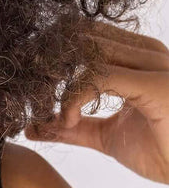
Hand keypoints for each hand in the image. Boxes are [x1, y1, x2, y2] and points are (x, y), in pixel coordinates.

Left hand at [24, 22, 168, 184]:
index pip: (89, 35)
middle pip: (85, 36)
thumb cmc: (160, 152)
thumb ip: (73, 127)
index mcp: (142, 58)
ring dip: (59, 81)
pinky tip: (68, 119)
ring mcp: (157, 66)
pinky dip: (74, 96)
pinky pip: (102, 76)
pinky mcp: (157, 85)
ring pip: (90, 52)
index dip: (55, 55)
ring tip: (50, 111)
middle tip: (33, 93)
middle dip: (50, 63)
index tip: (34, 84)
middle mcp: (151, 54)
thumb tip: (32, 127)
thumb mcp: (106, 136)